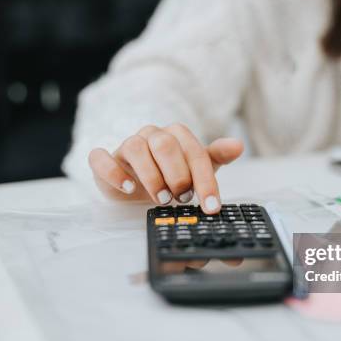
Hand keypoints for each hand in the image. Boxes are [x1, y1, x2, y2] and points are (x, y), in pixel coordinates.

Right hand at [88, 124, 242, 213]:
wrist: (137, 184)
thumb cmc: (169, 174)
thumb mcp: (196, 168)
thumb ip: (216, 156)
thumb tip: (238, 145)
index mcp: (176, 135)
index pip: (194, 151)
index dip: (205, 180)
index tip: (211, 206)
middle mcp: (151, 135)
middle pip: (165, 144)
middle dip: (177, 175)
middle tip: (183, 199)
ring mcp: (126, 145)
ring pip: (135, 147)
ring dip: (151, 176)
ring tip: (162, 199)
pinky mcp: (106, 160)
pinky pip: (101, 158)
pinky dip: (114, 172)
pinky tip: (129, 189)